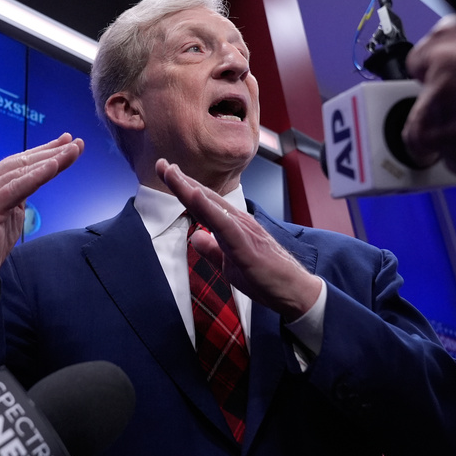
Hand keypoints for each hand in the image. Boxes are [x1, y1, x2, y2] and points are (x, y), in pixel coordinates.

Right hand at [0, 133, 84, 283]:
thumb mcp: (11, 210)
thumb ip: (20, 191)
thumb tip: (39, 175)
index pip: (20, 161)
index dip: (45, 150)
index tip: (67, 142)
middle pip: (24, 162)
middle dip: (53, 151)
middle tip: (77, 143)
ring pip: (24, 171)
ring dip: (52, 160)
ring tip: (73, 150)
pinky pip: (18, 187)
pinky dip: (38, 176)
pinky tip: (54, 166)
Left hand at [156, 159, 320, 321]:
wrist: (294, 292)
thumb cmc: (266, 277)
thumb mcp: (229, 264)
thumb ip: (212, 250)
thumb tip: (194, 236)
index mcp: (232, 225)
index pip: (204, 202)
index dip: (183, 187)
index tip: (165, 172)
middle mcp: (237, 221)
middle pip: (204, 197)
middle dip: (180, 180)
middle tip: (160, 163)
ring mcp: (243, 230)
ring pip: (211, 205)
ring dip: (189, 189)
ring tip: (171, 173)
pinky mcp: (246, 246)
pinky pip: (224, 224)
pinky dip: (208, 209)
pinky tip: (195, 196)